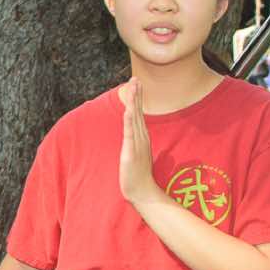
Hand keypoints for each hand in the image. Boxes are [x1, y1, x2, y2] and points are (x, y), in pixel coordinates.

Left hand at [117, 79, 156, 208]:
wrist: (141, 191)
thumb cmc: (139, 174)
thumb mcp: (138, 154)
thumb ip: (137, 143)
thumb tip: (138, 136)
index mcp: (142, 137)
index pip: (139, 114)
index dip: (137, 99)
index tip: (136, 83)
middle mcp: (141, 137)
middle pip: (138, 112)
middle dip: (137, 95)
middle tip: (136, 78)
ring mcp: (137, 144)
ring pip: (135, 119)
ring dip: (134, 103)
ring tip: (132, 88)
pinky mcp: (131, 153)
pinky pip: (130, 135)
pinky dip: (129, 122)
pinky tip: (128, 111)